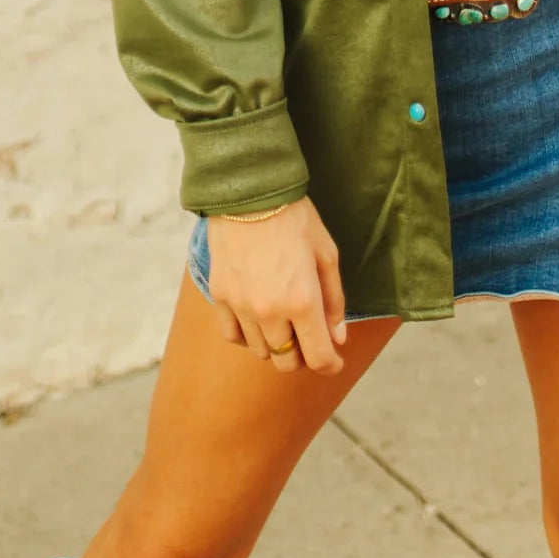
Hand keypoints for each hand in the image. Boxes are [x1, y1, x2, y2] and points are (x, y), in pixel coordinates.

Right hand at [205, 197, 347, 374]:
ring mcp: (241, 307)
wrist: (250, 192)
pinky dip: (247, 337)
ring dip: (276, 346)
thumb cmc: (295, 218)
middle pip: (287, 362)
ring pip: (260, 352)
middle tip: (309, 338)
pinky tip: (257, 321)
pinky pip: (233, 336)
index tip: (335, 360)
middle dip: (303, 357)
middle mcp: (270, 313)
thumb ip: (333, 300)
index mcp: (303, 302)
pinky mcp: (221, 297)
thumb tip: (338, 338)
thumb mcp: (326, 254)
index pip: (318, 357)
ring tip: (284, 322)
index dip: (331, 365)